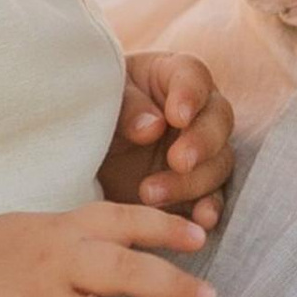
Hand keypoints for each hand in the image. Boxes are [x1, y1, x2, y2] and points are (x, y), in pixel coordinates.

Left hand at [101, 55, 233, 231]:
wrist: (78, 151)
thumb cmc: (92, 112)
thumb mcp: (102, 101)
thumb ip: (127, 107)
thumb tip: (153, 127)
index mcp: (173, 77)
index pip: (194, 77)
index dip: (191, 96)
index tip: (177, 116)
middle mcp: (197, 113)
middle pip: (218, 121)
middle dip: (202, 142)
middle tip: (178, 161)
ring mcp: (200, 152)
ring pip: (218, 163)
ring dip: (191, 182)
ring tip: (149, 194)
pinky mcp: (194, 189)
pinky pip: (213, 199)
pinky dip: (209, 210)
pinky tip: (199, 220)